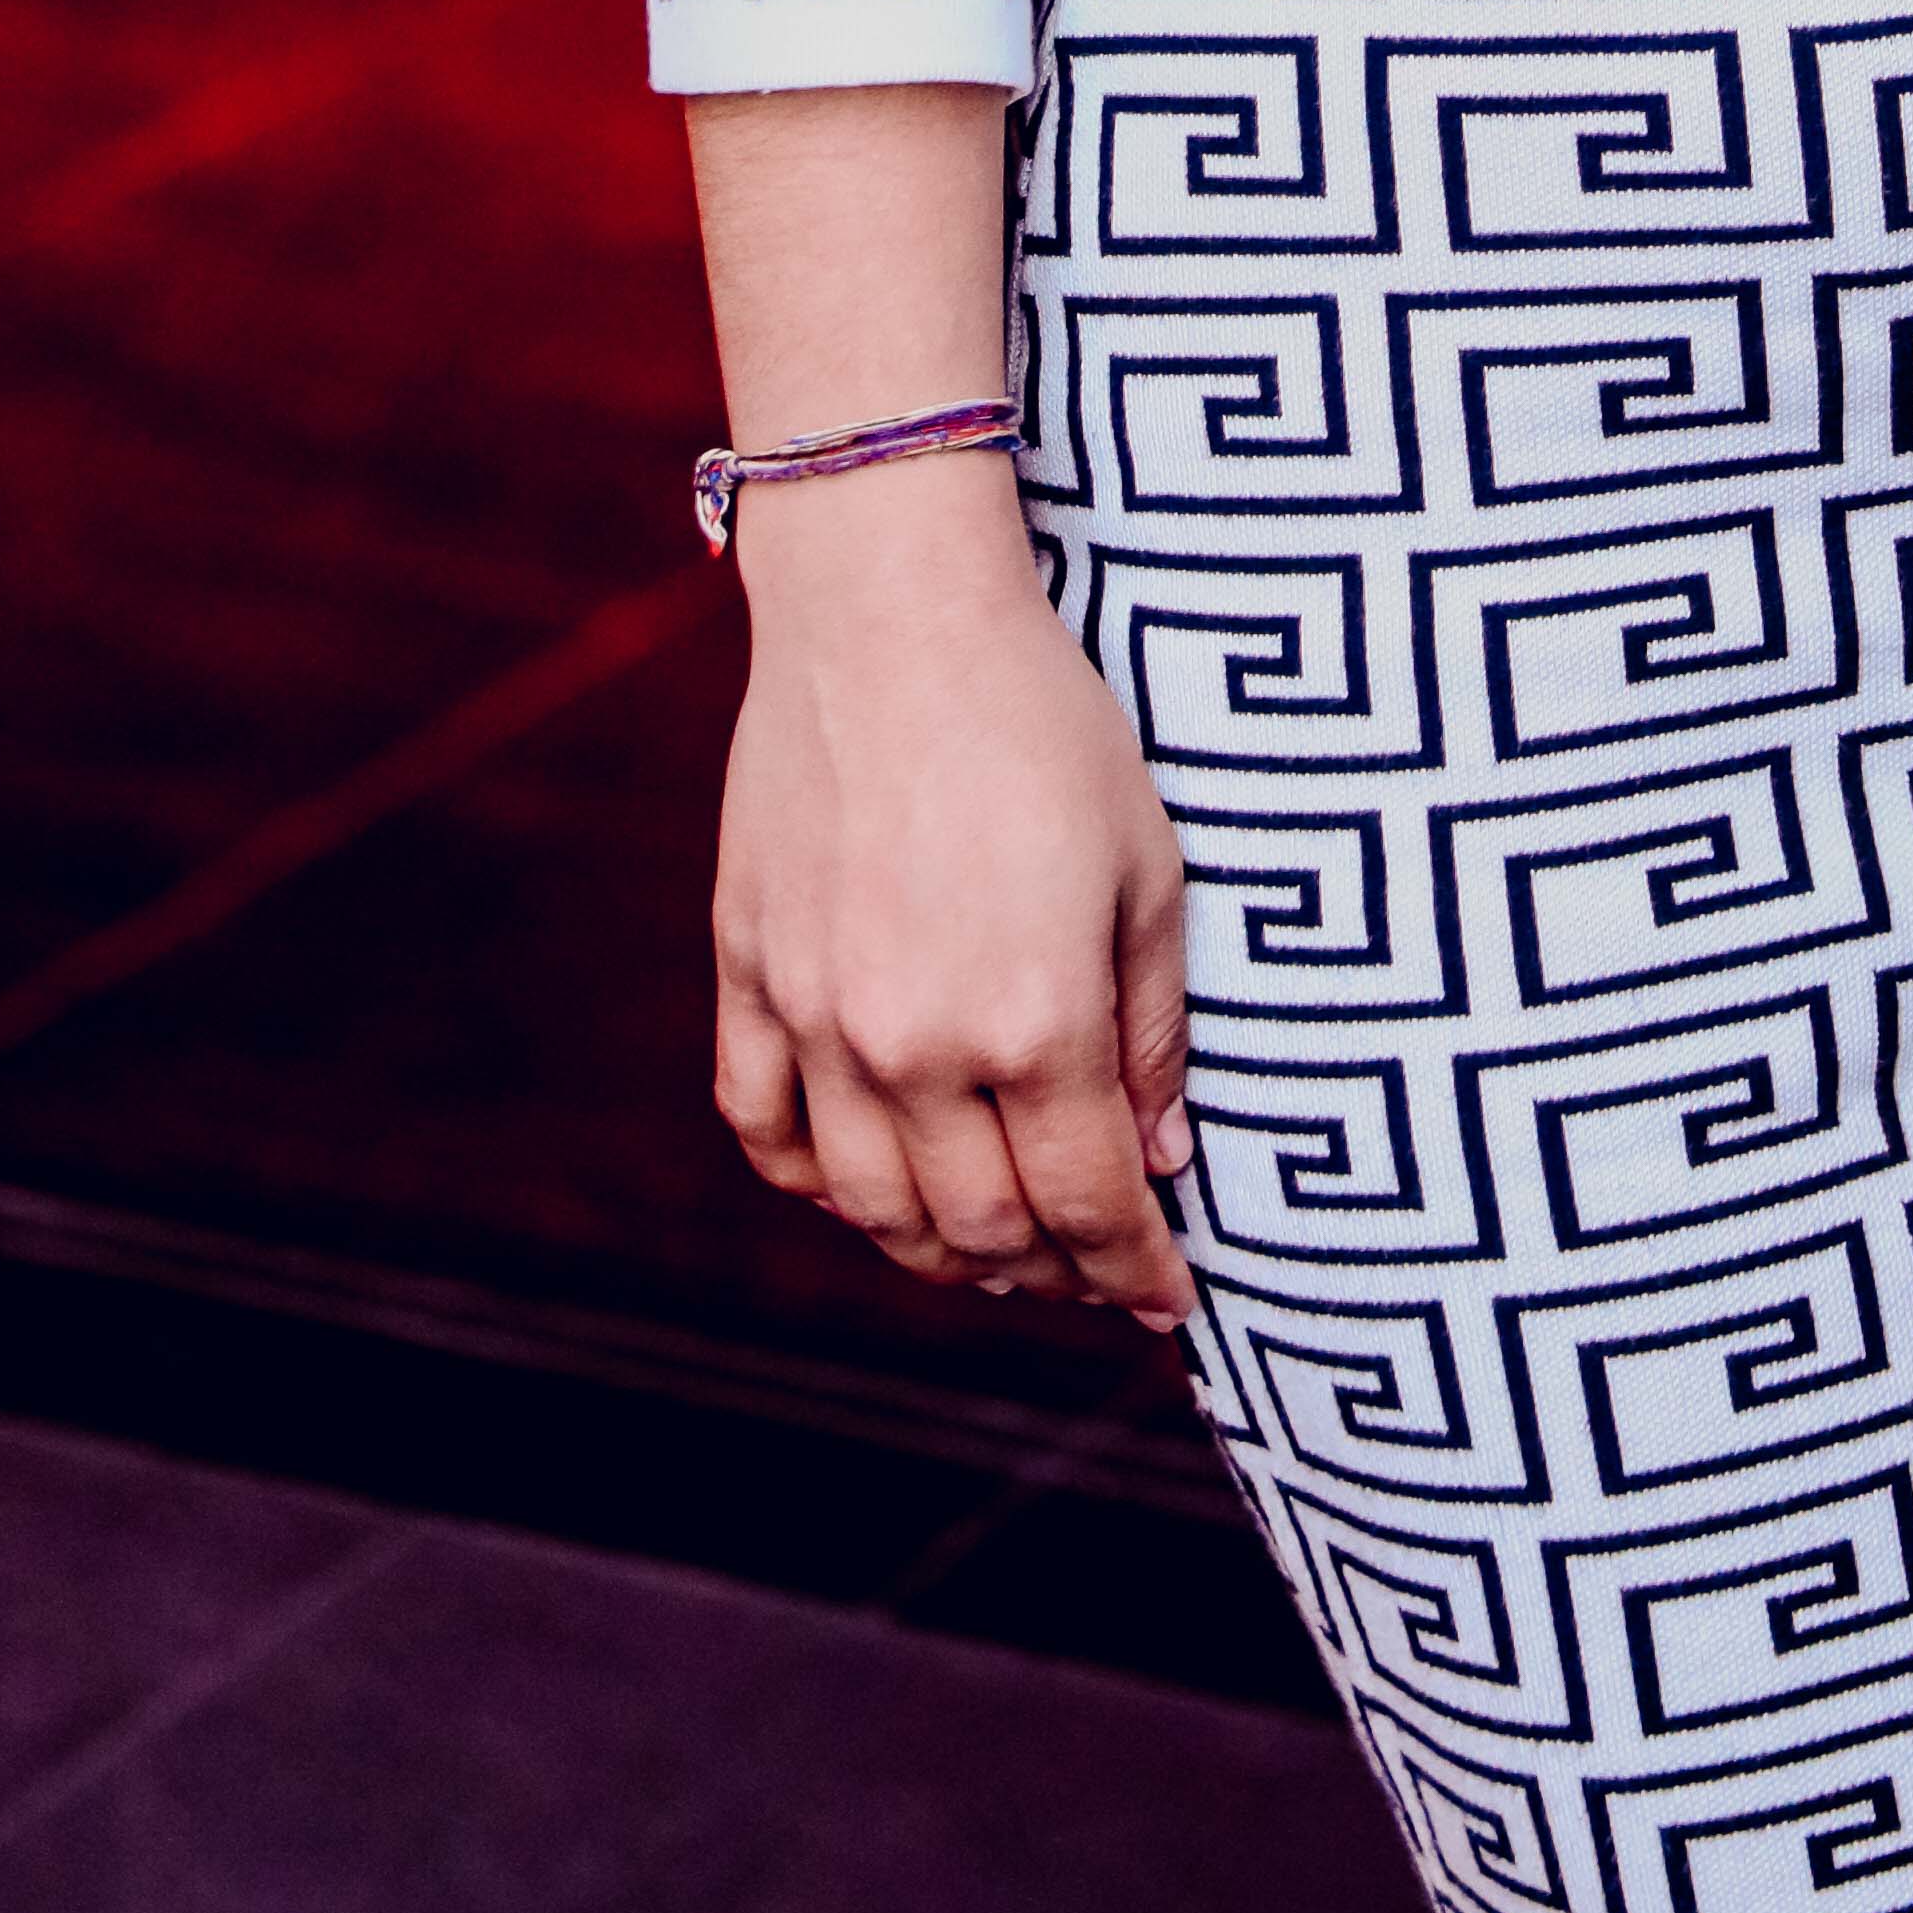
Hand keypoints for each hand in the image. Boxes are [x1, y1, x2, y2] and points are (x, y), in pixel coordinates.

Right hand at [709, 463, 1194, 1324]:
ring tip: (991, 1250)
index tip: (1166, 1299)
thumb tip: (1160, 1159)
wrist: (888, 612)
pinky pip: (763, 1128)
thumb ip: (1152, 1027)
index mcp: (1034, 1021)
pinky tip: (866, 1184)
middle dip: (1048, 1273)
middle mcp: (914, 1045)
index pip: (1087, 1206)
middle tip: (1088, 1271)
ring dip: (937, 1253)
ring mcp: (814, 1018)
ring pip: (869, 1207)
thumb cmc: (1043, 722)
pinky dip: (814, 1184)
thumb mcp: (1145, 866)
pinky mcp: (746, 974)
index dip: (1133, 1269)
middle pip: (980, 1230)